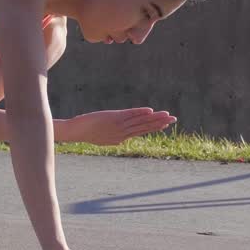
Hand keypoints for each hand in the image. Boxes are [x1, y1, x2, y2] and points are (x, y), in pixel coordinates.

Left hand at [59, 107, 175, 145]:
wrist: (75, 131)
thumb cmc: (85, 133)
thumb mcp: (102, 138)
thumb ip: (114, 137)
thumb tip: (121, 139)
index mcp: (121, 138)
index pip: (141, 131)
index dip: (154, 127)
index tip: (166, 124)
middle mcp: (122, 133)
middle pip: (144, 127)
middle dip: (160, 123)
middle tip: (174, 119)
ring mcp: (119, 126)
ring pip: (140, 122)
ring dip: (154, 118)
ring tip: (167, 115)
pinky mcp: (114, 118)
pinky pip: (130, 116)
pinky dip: (140, 113)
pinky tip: (150, 110)